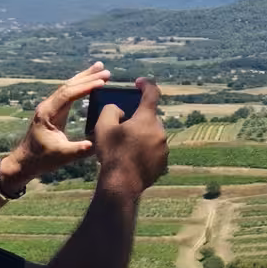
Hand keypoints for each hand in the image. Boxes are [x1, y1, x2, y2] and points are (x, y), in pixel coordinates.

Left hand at [0, 63, 108, 190]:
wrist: (24, 162)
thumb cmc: (41, 160)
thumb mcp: (62, 156)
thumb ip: (79, 150)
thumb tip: (97, 144)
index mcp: (48, 113)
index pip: (68, 94)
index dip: (86, 87)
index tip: (102, 82)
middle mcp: (47, 106)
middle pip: (68, 85)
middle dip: (87, 77)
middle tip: (105, 70)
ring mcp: (49, 107)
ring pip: (68, 87)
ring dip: (84, 77)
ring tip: (99, 68)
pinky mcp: (53, 111)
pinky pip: (67, 93)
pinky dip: (79, 86)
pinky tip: (89, 82)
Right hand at [92, 77, 167, 194]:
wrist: (122, 184)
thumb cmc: (112, 154)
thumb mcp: (103, 126)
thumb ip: (111, 110)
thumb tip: (119, 110)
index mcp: (147, 119)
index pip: (152, 93)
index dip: (145, 84)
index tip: (138, 83)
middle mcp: (159, 131)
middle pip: (149, 117)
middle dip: (137, 118)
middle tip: (122, 126)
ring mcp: (163, 148)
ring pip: (151, 135)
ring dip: (140, 136)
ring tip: (124, 147)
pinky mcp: (163, 162)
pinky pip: (153, 150)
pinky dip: (144, 150)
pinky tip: (130, 158)